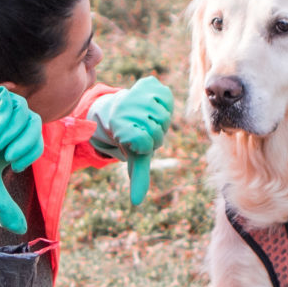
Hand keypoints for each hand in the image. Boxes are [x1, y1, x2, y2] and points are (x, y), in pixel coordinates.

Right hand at [0, 87, 44, 232]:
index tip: (13, 166)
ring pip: (23, 109)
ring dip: (14, 128)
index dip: (31, 152)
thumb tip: (21, 230)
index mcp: (10, 142)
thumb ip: (3, 205)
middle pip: (34, 122)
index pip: (36, 140)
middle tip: (6, 155)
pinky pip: (6, 96)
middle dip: (26, 141)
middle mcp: (5, 124)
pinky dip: (4, 114)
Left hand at [88, 76, 174, 204]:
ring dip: (159, 119)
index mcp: (121, 129)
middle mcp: (125, 110)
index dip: (146, 144)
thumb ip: (137, 177)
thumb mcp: (136, 156)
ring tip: (149, 117)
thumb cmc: (133, 137)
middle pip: (157, 129)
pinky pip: (166, 96)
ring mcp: (136, 95)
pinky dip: (163, 103)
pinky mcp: (148, 84)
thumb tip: (136, 202)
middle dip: (155, 133)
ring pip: (162, 114)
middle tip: (144, 129)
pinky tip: (153, 103)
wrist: (125, 111)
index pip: (145, 142)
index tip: (136, 141)